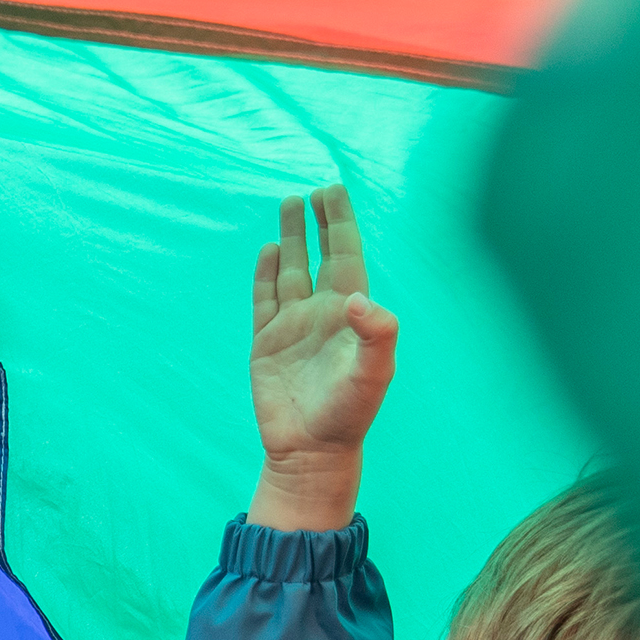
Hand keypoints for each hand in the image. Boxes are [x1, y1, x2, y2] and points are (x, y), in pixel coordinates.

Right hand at [246, 185, 398, 531]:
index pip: (346, 254)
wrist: (312, 450)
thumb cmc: (350, 414)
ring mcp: (292, 327)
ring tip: (287, 206)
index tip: (332, 191)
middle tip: (313, 189)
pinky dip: (264, 275)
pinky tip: (267, 252)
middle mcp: (322, 312)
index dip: (340, 222)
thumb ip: (376, 333)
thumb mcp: (374, 374)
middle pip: (319, 255)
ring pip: (289, 271)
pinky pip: (263, 301)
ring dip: (289, 239)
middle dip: (318, 221)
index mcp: (350, 312)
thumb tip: (356, 297)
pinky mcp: (265, 345)